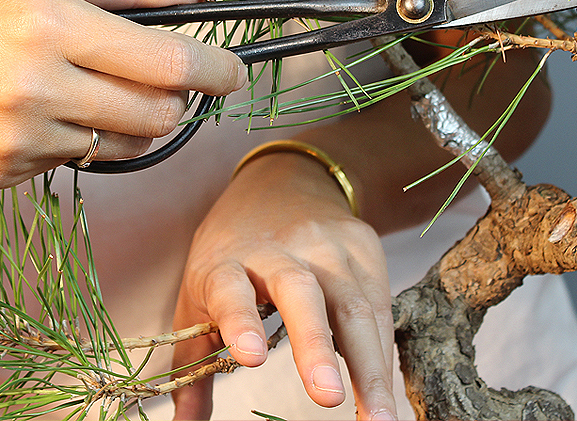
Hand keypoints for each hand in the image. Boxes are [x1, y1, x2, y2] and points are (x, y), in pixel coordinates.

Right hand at [0, 0, 245, 187]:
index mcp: (49, 26)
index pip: (169, 61)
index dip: (217, 69)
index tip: (235, 71)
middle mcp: (35, 89)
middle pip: (158, 114)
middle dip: (180, 96)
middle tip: (168, 73)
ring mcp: (15, 139)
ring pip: (125, 146)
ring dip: (135, 119)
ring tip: (102, 83)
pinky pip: (75, 161)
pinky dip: (82, 135)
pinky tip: (49, 103)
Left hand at [171, 150, 396, 420]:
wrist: (284, 181)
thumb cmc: (234, 249)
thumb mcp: (199, 293)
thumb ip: (192, 360)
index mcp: (228, 261)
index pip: (231, 288)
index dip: (240, 320)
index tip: (250, 356)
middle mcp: (280, 248)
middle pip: (300, 292)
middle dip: (314, 345)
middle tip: (328, 399)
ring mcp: (328, 243)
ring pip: (353, 302)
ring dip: (370, 363)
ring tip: (379, 418)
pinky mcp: (363, 244)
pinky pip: (379, 304)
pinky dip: (383, 351)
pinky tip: (384, 388)